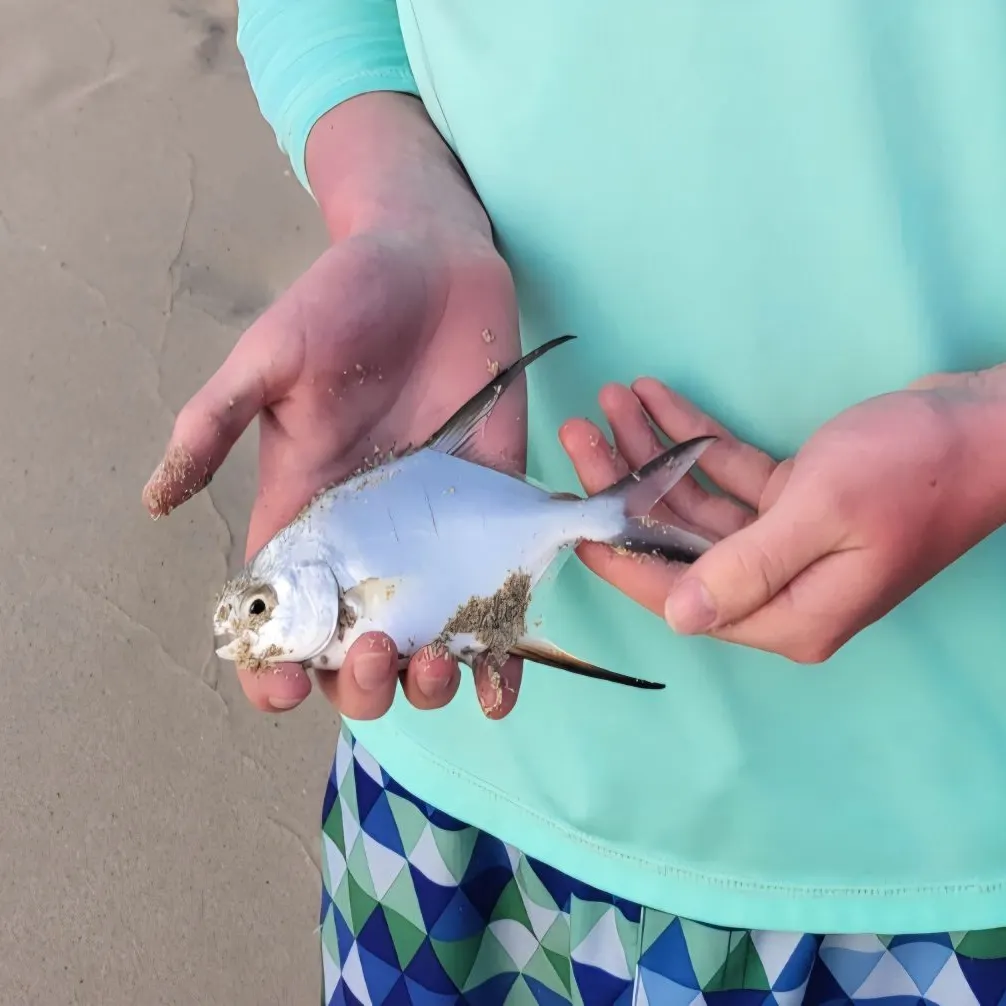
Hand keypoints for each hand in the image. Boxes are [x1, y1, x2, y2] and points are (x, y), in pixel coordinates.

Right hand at [142, 94, 523, 717]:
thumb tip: (156, 500)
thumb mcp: (270, 358)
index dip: (274, 664)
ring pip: (428, 637)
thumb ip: (215, 422)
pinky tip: (501, 682)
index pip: (285, 610)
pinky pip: (498, 595)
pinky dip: (501, 653)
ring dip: (429, 678)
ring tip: (437, 666)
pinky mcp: (492, 510)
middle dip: (360, 679)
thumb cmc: (342, 300)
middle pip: (357, 642)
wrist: (432, 260)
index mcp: (307, 511)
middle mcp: (370, 537)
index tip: (281, 688)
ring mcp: (434, 530)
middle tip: (374, 657)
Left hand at [561, 370, 1005, 662]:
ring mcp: (790, 547)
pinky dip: (696, 440)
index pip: (679, 594)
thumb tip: (677, 618)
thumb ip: (744, 567)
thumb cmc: (914, 471)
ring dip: (655, 451)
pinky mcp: (800, 506)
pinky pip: (731, 476)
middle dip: (626, 483)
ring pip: (699, 503)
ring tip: (611, 399)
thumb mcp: (823, 513)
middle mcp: (782, 590)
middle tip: (580, 429)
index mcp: (788, 614)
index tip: (571, 514)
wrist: (992, 426)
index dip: (619, 554)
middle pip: (679, 542)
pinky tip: (657, 399)